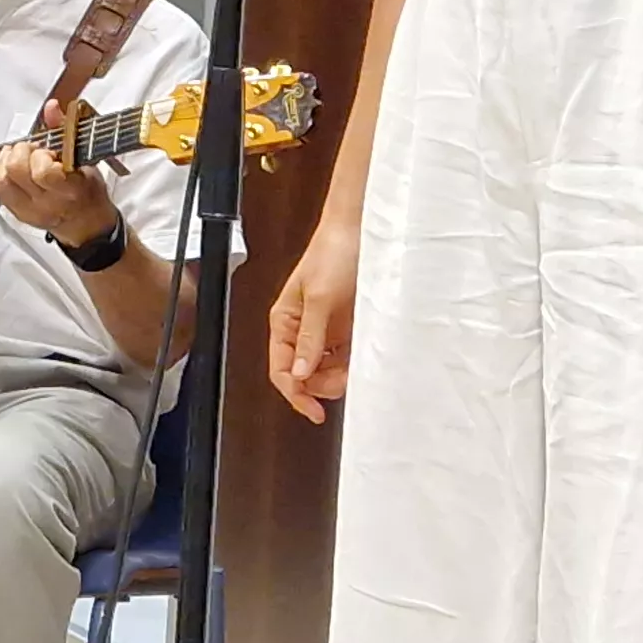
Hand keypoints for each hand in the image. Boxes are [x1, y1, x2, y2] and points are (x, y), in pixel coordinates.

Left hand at [0, 99, 119, 242]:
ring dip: (7, 160)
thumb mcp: (85, 158)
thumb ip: (66, 130)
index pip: (44, 173)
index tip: (49, 150)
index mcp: (70, 190)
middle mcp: (46, 203)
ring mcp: (29, 211)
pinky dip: (0, 171)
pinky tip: (10, 165)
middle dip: (22, 152)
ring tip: (20, 156)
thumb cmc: (87, 191)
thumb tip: (51, 108)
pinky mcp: (16, 214)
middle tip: (33, 150)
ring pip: (1, 180)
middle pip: (16, 171)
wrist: (85, 224)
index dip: (41, 155)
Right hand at [267, 223, 358, 423]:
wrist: (361, 231)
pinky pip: (345, 357)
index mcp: (284, 321)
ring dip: (338, 377)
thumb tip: (299, 371)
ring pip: (325, 369)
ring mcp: (325, 330)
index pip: (281, 369)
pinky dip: (351, 365)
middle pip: (304, 374)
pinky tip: (360, 363)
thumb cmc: (333, 254)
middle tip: (342, 383)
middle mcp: (302, 329)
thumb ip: (310, 337)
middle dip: (321, 384)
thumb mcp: (320, 298)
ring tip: (354, 372)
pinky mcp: (346, 328)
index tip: (313, 410)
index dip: (295, 393)